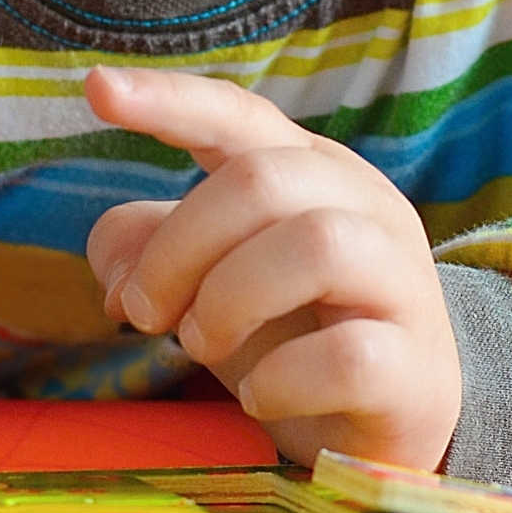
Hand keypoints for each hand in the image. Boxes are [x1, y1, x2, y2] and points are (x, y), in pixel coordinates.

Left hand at [83, 68, 460, 469]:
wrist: (385, 425)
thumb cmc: (290, 331)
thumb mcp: (206, 280)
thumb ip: (149, 250)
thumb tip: (117, 278)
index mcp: (310, 170)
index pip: (238, 114)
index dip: (168, 99)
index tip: (96, 87)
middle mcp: (365, 206)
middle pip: (260, 180)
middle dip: (178, 248)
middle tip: (144, 314)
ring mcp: (402, 283)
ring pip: (317, 245)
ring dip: (227, 301)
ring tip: (201, 346)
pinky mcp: (415, 367)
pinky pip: (348, 357)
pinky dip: (280, 380)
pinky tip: (260, 398)